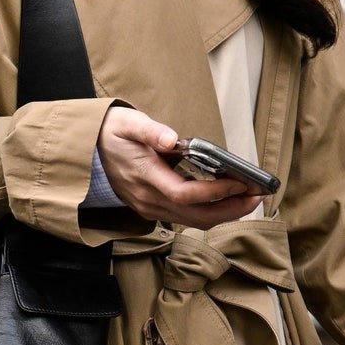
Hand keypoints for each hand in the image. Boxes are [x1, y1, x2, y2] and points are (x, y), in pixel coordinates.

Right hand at [96, 106, 261, 228]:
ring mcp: (150, 208)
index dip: (214, 191)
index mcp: (144, 176)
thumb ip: (150, 131)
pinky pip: (186, 218)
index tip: (239, 181)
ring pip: (193, 221)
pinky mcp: (153, 210)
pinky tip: (228, 201)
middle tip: (257, 195)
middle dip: (230, 209)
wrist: (87, 150)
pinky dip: (211, 213)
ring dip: (224, 213)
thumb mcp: (128, 122)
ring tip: (249, 199)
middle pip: (196, 216)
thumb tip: (172, 139)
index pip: (184, 194)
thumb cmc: (112, 133)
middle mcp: (148, 199)